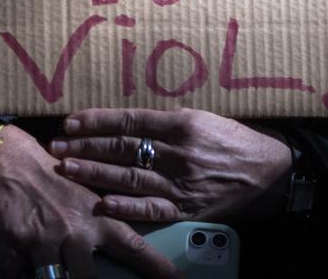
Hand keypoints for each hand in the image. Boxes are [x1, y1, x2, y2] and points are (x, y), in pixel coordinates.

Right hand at [0, 124, 180, 278]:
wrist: (5, 160)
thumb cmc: (48, 175)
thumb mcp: (83, 193)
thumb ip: (102, 218)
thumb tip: (118, 239)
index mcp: (97, 217)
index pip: (134, 248)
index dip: (158, 270)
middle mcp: (74, 231)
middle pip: (89, 278)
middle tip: (90, 278)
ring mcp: (44, 240)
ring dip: (53, 277)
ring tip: (51, 273)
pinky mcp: (15, 246)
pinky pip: (14, 276)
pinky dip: (13, 276)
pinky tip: (14, 271)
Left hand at [50, 108, 291, 221]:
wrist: (269, 172)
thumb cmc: (233, 140)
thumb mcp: (202, 117)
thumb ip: (165, 122)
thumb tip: (125, 122)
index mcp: (181, 124)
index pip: (129, 121)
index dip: (97, 122)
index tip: (71, 122)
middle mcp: (179, 152)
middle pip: (123, 148)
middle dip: (86, 147)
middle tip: (57, 146)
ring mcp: (182, 183)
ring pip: (130, 177)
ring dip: (95, 174)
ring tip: (67, 169)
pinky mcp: (188, 209)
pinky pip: (153, 209)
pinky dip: (128, 207)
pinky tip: (104, 203)